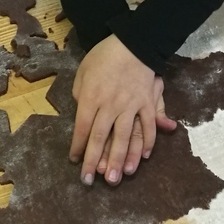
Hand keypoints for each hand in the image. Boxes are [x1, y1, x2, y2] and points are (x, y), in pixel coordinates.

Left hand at [69, 36, 176, 185]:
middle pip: (101, 137)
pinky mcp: (147, 102)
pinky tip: (143, 157)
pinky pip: (148, 126)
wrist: (133, 42)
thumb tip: (81, 113)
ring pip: (125, 137)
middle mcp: (110, 104)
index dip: (78, 147)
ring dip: (121, 159)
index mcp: (91, 97)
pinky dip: (147, 142)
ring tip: (119, 177)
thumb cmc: (103, 56)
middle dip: (95, 161)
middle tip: (91, 181)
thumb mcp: (83, 72)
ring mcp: (131, 104)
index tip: (75, 162)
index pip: (82, 128)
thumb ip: (80, 95)